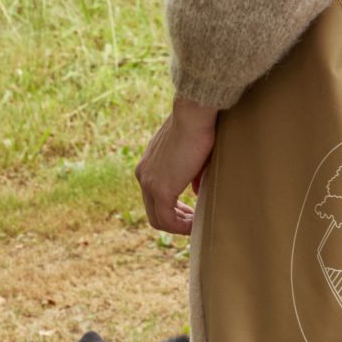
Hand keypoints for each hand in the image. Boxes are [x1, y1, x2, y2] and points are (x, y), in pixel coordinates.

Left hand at [136, 98, 218, 235]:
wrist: (193, 115)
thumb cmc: (198, 127)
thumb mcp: (192, 154)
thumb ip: (191, 174)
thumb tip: (196, 191)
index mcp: (148, 165)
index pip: (154, 196)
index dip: (173, 208)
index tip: (191, 210)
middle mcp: (143, 175)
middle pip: (153, 211)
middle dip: (175, 219)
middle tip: (194, 221)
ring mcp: (149, 183)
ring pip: (158, 219)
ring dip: (179, 226)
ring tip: (197, 226)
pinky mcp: (160, 189)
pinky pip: (167, 220)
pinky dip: (182, 227)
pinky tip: (196, 225)